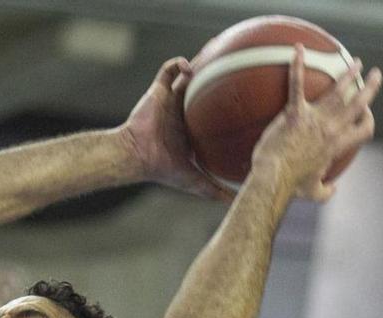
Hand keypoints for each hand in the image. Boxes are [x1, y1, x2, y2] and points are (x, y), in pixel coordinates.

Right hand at [120, 57, 232, 200]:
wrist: (137, 156)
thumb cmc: (162, 168)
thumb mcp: (195, 182)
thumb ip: (214, 191)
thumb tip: (237, 202)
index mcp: (192, 127)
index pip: (213, 111)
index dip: (226, 102)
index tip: (245, 97)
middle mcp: (183, 111)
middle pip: (203, 88)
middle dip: (216, 76)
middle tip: (237, 66)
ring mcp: (170, 99)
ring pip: (188, 74)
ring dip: (201, 62)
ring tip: (216, 50)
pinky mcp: (158, 90)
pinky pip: (168, 69)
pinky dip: (178, 64)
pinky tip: (191, 67)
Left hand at [252, 45, 381, 202]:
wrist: (273, 178)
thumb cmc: (291, 186)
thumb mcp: (314, 192)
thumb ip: (327, 191)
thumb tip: (333, 190)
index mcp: (338, 145)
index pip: (364, 129)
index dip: (369, 120)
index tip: (367, 113)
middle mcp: (331, 129)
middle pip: (358, 104)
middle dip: (370, 88)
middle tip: (375, 75)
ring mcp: (314, 119)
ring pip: (338, 91)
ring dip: (349, 74)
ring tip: (356, 63)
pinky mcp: (294, 113)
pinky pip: (297, 84)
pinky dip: (297, 66)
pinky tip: (298, 50)